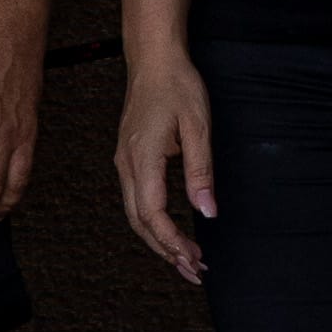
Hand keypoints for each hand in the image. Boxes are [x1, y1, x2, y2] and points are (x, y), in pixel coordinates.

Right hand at [115, 46, 217, 284]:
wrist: (153, 60)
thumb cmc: (178, 87)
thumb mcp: (198, 127)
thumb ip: (201, 172)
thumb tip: (207, 212)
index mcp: (143, 158)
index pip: (152, 213)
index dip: (171, 241)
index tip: (194, 259)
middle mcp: (127, 164)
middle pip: (139, 221)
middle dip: (165, 251)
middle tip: (194, 271)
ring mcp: (124, 162)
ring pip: (135, 214)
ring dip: (159, 240)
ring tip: (186, 259)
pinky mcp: (129, 159)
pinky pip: (136, 200)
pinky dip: (153, 223)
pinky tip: (171, 231)